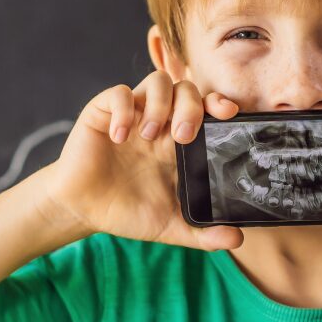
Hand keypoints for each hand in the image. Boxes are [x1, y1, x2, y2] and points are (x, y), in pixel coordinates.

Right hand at [39, 71, 244, 251]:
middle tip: (183, 137)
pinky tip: (119, 137)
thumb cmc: (126, 212)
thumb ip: (202, 234)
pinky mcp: (103, 113)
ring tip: (149, 136)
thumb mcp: (169, 226)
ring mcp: (133, 115)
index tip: (228, 114)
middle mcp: (159, 122)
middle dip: (191, 107)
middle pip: (186, 89)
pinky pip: (119, 93)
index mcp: (178, 142)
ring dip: (160, 105)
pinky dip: (123, 111)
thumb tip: (237, 240)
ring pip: (158, 81)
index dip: (218, 103)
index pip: (206, 108)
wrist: (83, 212)